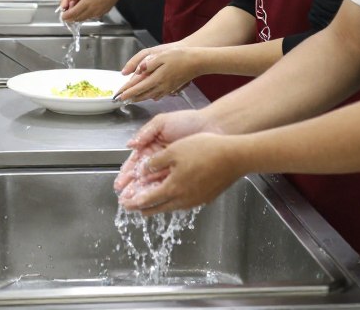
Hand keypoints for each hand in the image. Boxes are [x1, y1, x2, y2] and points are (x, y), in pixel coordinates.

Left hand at [59, 0, 121, 22]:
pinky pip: (92, 16)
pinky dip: (87, 15)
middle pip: (78, 18)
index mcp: (86, 3)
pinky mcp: (103, 12)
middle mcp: (92, 10)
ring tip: (76, 12)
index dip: (66, 16)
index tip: (62, 16)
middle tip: (67, 15)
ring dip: (79, 17)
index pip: (72, 14)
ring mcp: (98, 12)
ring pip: (85, 18)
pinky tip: (87, 9)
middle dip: (71, 18)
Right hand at [114, 109, 215, 191]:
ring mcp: (170, 168)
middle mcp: (159, 159)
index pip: (136, 162)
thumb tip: (130, 144)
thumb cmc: (187, 121)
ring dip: (143, 193)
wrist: (211, 126)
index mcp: (151, 146)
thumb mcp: (162, 122)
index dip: (127, 173)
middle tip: (124, 199)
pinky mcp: (182, 175)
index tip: (119, 184)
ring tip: (134, 203)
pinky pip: (169, 186)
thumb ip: (145, 132)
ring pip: (153, 183)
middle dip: (132, 188)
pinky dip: (160, 193)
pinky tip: (153, 200)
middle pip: (142, 176)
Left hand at [116, 45, 200, 102]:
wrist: (197, 62)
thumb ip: (149, 64)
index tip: (119, 95)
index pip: (138, 87)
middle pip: (143, 94)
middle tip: (122, 99)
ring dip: (140, 98)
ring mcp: (167, 88)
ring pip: (150, 96)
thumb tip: (139, 70)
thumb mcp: (162, 56)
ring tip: (132, 99)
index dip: (127, 92)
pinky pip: (158, 95)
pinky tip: (149, 96)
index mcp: (157, 78)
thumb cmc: (180, 57)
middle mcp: (161, 86)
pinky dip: (150, 96)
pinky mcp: (172, 88)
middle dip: (131, 97)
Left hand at [118, 133, 240, 214]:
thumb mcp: (174, 151)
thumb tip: (143, 170)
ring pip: (173, 206)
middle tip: (134, 208)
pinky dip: (174, 201)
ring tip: (152, 204)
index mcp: (172, 188)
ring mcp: (196, 200)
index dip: (134, 201)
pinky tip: (175, 195)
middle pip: (159, 208)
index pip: (147, 199)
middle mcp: (183, 199)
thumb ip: (155, 162)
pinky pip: (185, 202)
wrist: (235, 156)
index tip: (124, 204)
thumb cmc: (205, 150)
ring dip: (159, 205)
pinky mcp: (207, 197)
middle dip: (144, 208)